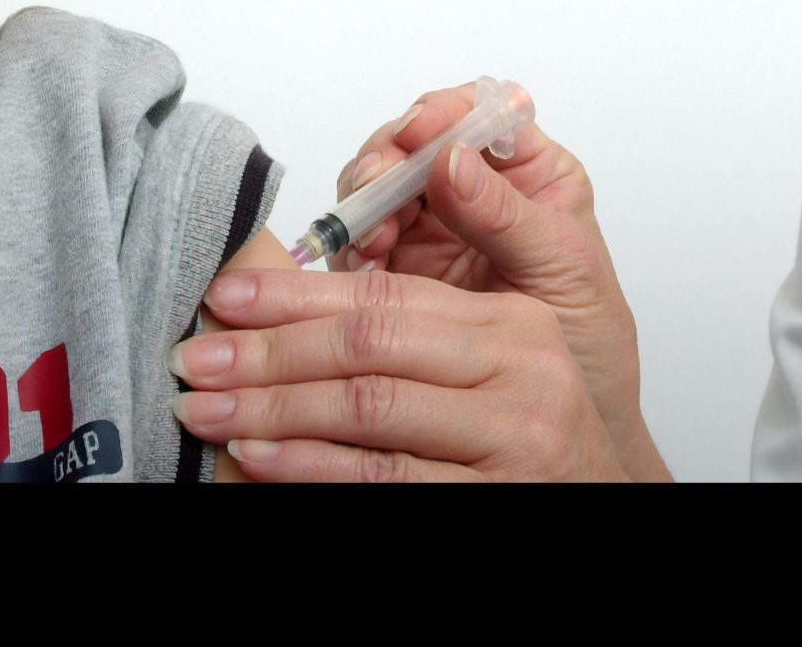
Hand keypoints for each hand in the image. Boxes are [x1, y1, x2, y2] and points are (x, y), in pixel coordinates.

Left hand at [171, 265, 628, 480]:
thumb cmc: (533, 440)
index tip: (225, 297)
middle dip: (269, 350)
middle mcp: (520, 373)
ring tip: (207, 411)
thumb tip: (298, 296)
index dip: (295, 293)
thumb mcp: (497, 361)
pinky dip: (309, 468)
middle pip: (369, 345)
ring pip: (369, 408)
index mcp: (512, 323)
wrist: (605, 507)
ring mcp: (511, 441)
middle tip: (196, 357)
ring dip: (272, 409)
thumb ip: (417, 327)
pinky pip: (383, 477)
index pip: (386, 296)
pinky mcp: (494, 501)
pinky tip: (258, 459)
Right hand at [331, 87, 657, 470]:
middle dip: (390, 157)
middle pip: (414, 142)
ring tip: (373, 240)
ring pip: (377, 187)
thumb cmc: (588, 345)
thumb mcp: (564, 272)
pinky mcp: (396, 272)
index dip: (445, 113)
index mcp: (530, 174)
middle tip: (378, 184)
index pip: (481, 113)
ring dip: (365, 202)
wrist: (562, 435)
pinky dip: (351, 249)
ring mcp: (431, 229)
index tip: (422, 132)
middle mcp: (473, 192)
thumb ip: (511, 216)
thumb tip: (454, 160)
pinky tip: (363, 268)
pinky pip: (358, 243)